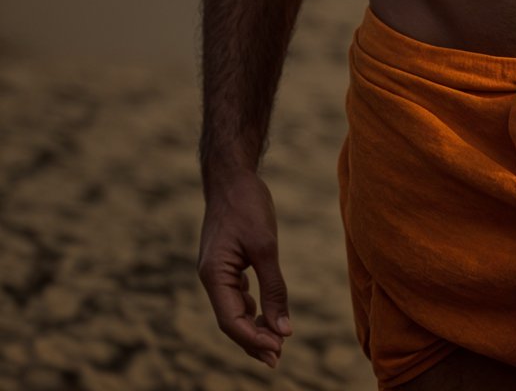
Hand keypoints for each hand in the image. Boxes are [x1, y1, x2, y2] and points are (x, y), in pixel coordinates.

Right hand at [197, 170, 293, 367]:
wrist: (232, 176)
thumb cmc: (247, 205)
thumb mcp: (265, 247)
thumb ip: (274, 289)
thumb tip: (284, 329)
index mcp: (214, 275)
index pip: (231, 321)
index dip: (254, 339)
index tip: (278, 350)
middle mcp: (212, 277)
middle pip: (232, 320)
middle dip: (254, 339)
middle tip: (279, 358)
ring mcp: (217, 270)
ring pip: (235, 309)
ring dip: (254, 326)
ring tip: (277, 341)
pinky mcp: (226, 263)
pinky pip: (237, 294)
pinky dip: (252, 307)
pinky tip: (266, 312)